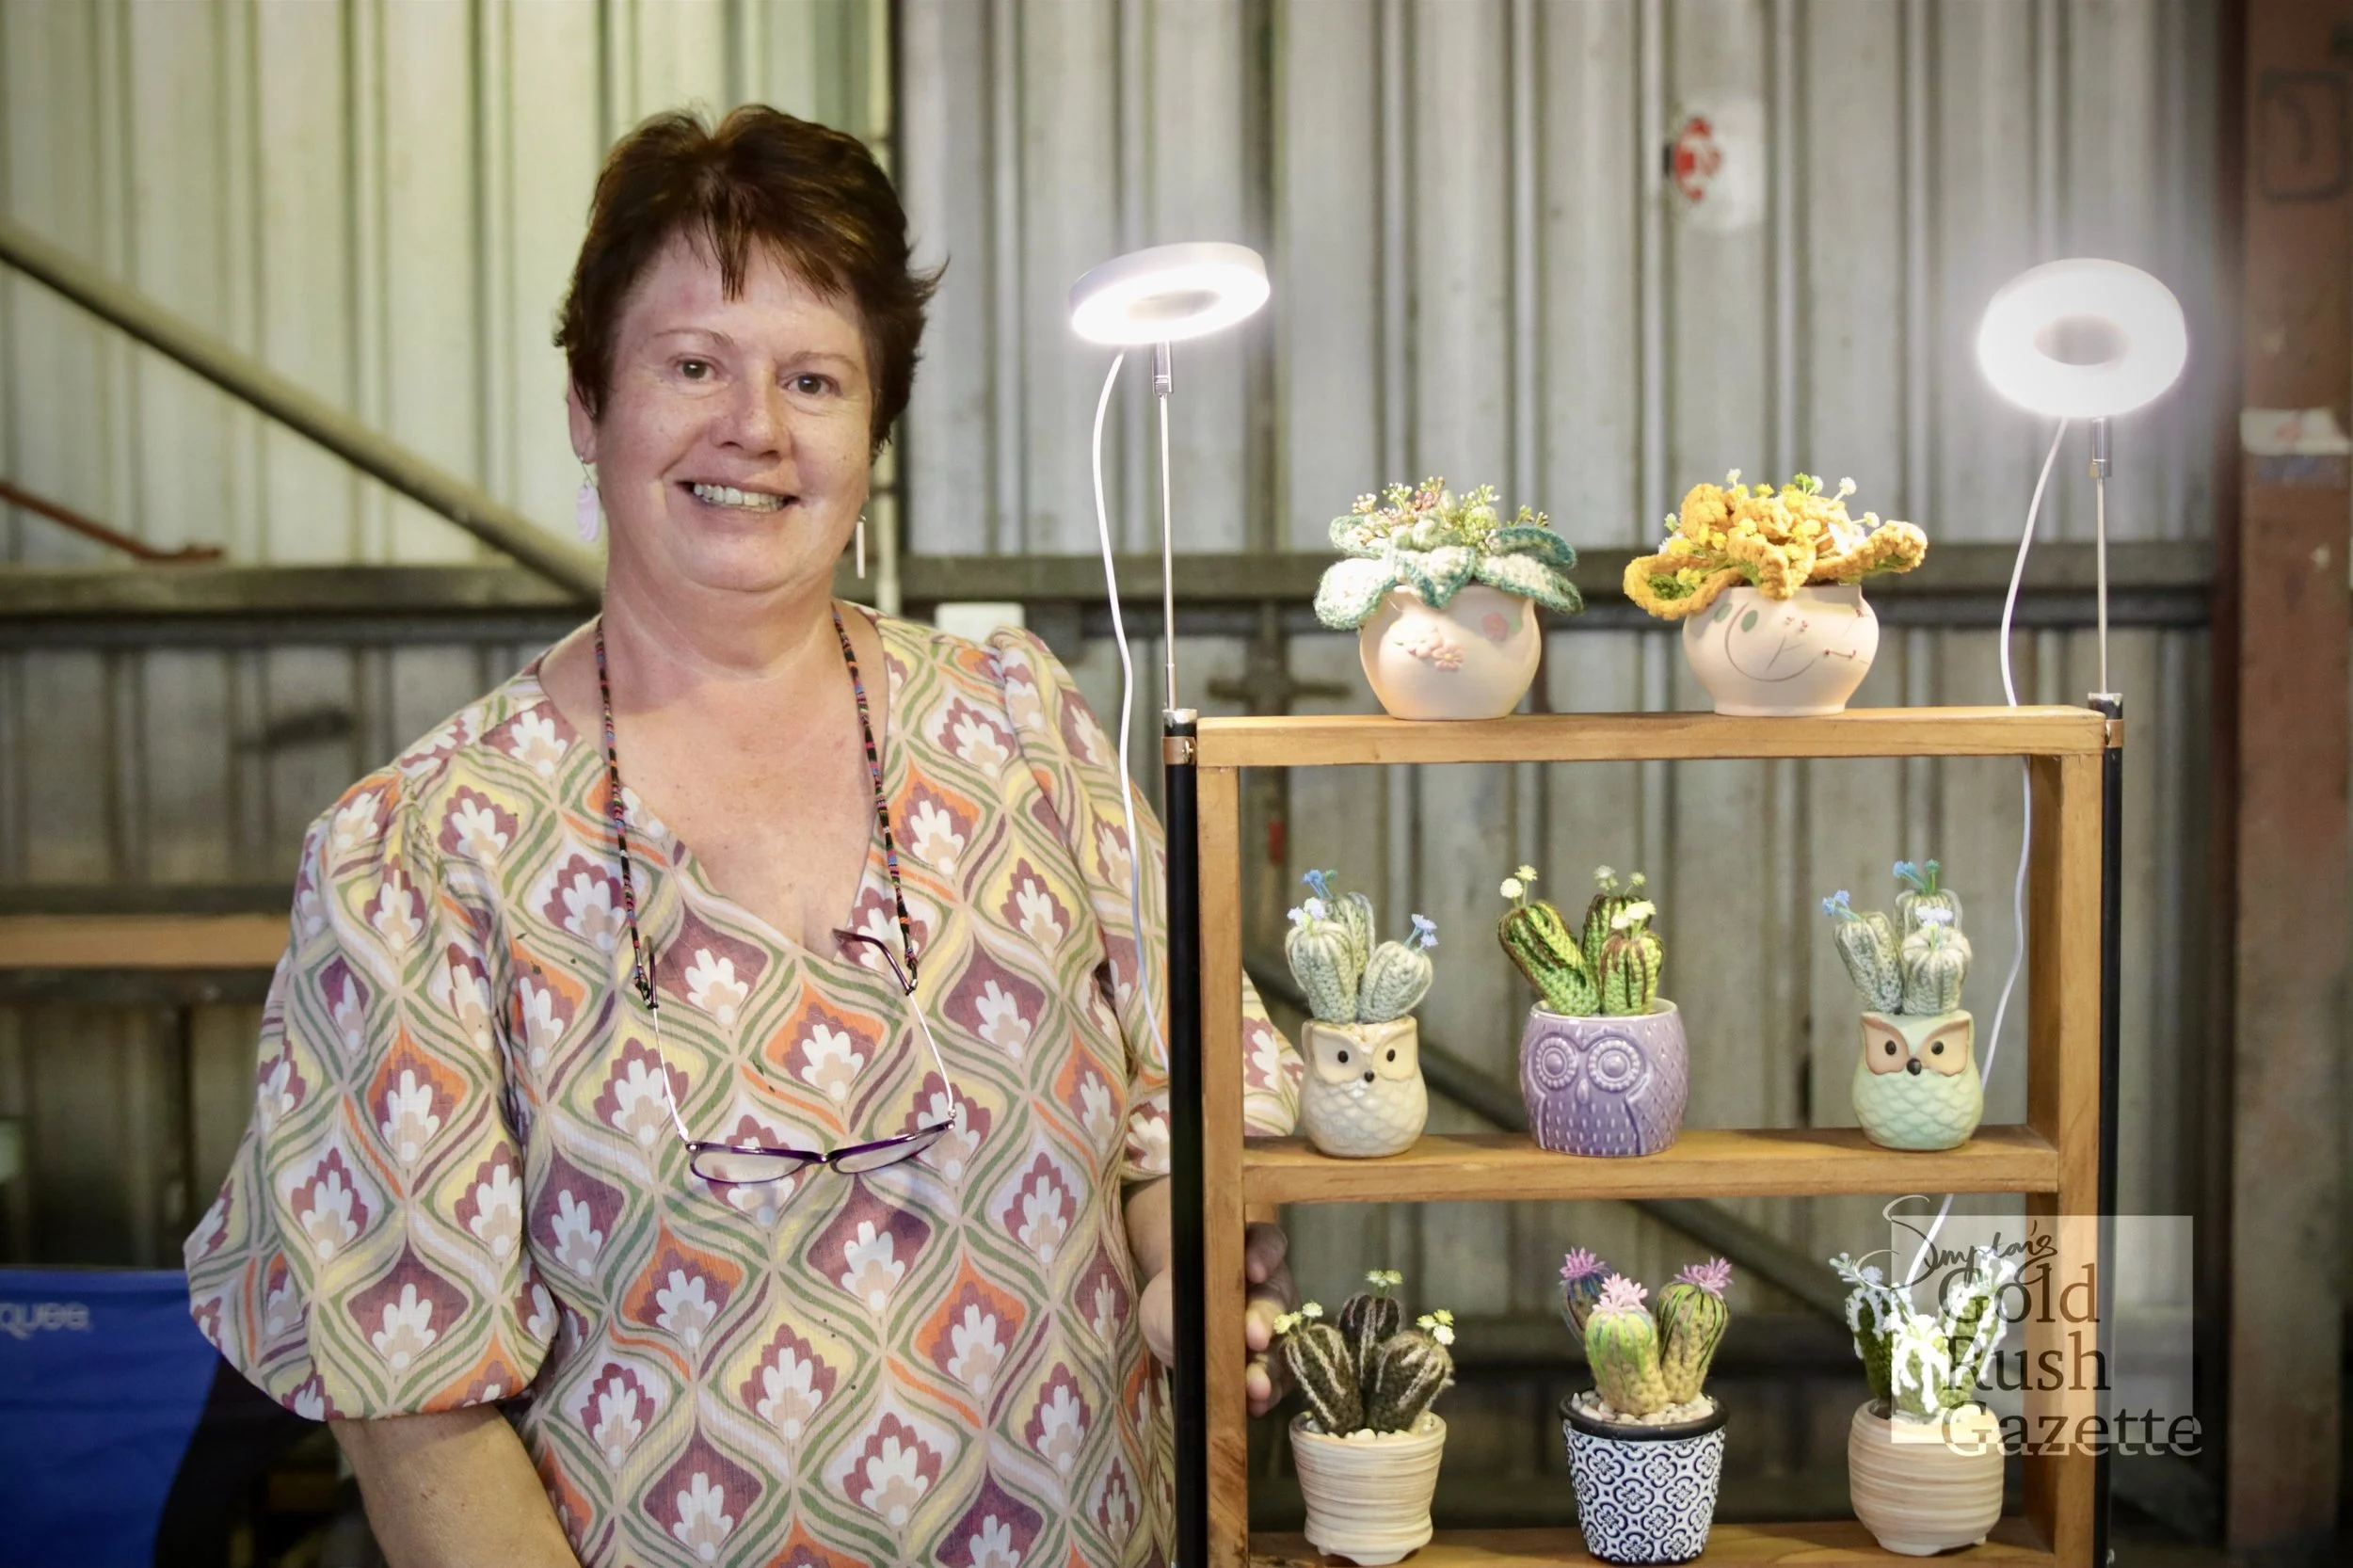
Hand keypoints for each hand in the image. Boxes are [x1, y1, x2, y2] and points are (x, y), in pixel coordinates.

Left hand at [1137, 1220, 1294, 1417]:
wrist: (1176, 1322)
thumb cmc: (1176, 1295)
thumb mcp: (1168, 1297)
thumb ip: (1176, 1306)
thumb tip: (1184, 1327)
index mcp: (1249, 1253)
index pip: (1266, 1243)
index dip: (1264, 1255)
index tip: (1252, 1270)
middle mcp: (1272, 1287)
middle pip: (1276, 1298)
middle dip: (1265, 1319)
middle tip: (1255, 1338)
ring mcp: (1277, 1328)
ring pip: (1281, 1343)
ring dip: (1270, 1366)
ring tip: (1258, 1387)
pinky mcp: (1274, 1363)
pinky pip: (1278, 1377)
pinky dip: (1269, 1392)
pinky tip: (1257, 1404)